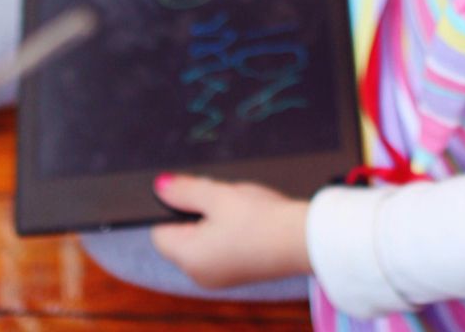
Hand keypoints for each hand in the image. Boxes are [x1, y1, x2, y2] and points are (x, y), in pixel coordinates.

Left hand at [149, 174, 311, 288]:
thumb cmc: (261, 219)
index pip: (159, 231)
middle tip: (221, 199)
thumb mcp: (218, 194)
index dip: (172, 208)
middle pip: (182, 237)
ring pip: (203, 242)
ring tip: (239, 209)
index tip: (193, 194)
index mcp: (188, 257)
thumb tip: (160, 186)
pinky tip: (250, 222)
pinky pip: (221, 251)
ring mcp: (220, 278)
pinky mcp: (238, 275)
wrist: (304, 240)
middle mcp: (199, 274)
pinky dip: (229, 235)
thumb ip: (184, 190)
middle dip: (196, 214)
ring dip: (214, 223)